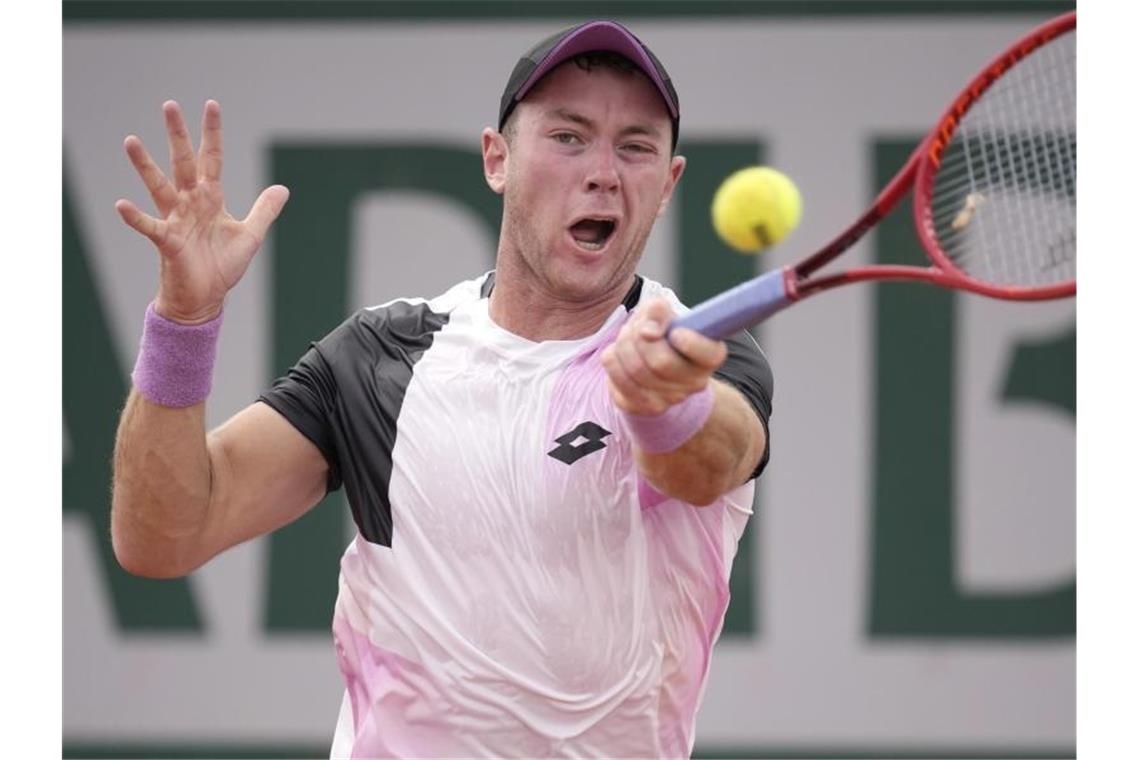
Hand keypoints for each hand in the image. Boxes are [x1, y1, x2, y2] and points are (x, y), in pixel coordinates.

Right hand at [115, 100, 289, 323]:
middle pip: (183, 162)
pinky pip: (149, 226)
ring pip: (159, 186)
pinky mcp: (168, 241)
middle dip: (178, 135)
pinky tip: (122, 204)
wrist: (205, 297)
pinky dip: (135, 217)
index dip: (212, 134)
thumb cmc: (221, 266)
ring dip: (145, 165)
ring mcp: (176, 220)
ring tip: (131, 140)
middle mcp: (190, 203)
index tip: (211, 105)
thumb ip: (264, 211)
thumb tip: (282, 188)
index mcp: (210, 198)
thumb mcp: (250, 236)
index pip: (211, 159)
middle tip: (169, 105)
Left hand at [601, 298, 727, 415]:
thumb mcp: (662, 312)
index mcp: (710, 355)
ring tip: (627, 338)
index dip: (689, 342)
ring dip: (623, 345)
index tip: (675, 331)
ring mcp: (671, 400)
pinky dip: (613, 361)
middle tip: (638, 328)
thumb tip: (648, 330)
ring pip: (636, 370)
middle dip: (639, 337)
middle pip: (661, 362)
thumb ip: (658, 311)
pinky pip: (618, 380)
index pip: (708, 354)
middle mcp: (695, 383)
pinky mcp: (644, 408)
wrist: (649, 360)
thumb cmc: (661, 331)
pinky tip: (619, 356)